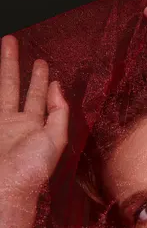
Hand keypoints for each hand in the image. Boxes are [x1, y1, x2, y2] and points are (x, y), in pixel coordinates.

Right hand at [0, 36, 68, 202]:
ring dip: (1, 69)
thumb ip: (59, 113)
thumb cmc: (33, 167)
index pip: (37, 97)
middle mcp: (14, 124)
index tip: (43, 64)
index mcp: (35, 127)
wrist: (5, 186)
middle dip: (12, 64)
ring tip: (3, 44)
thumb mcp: (55, 139)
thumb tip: (58, 87)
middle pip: (12, 87)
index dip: (40, 81)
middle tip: (10, 41)